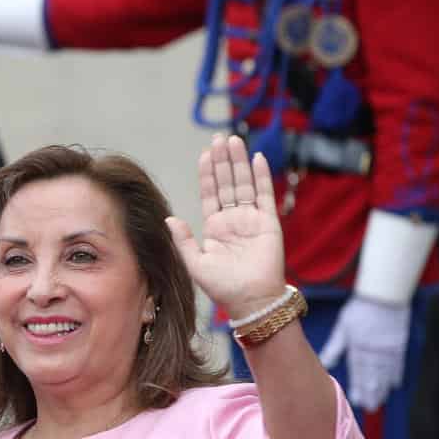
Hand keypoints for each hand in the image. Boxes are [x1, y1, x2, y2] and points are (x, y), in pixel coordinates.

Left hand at [166, 134, 286, 319]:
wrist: (251, 300)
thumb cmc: (222, 286)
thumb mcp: (195, 263)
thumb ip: (182, 240)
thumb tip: (169, 218)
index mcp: (215, 227)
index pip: (210, 194)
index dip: (208, 174)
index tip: (205, 154)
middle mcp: (233, 219)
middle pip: (227, 183)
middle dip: (223, 161)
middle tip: (220, 137)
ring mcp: (251, 219)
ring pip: (244, 184)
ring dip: (239, 162)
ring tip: (234, 140)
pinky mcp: (268, 222)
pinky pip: (264, 194)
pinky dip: (261, 176)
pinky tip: (256, 158)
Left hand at [317, 295, 410, 412]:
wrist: (384, 295)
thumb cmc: (359, 309)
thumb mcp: (343, 327)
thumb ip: (334, 347)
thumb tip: (325, 363)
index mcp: (358, 347)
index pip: (357, 372)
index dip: (357, 387)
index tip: (356, 401)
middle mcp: (374, 351)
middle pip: (372, 376)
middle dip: (370, 393)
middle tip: (369, 408)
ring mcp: (388, 349)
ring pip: (385, 373)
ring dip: (382, 389)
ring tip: (379, 401)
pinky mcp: (399, 344)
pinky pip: (398, 363)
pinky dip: (395, 375)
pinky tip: (393, 386)